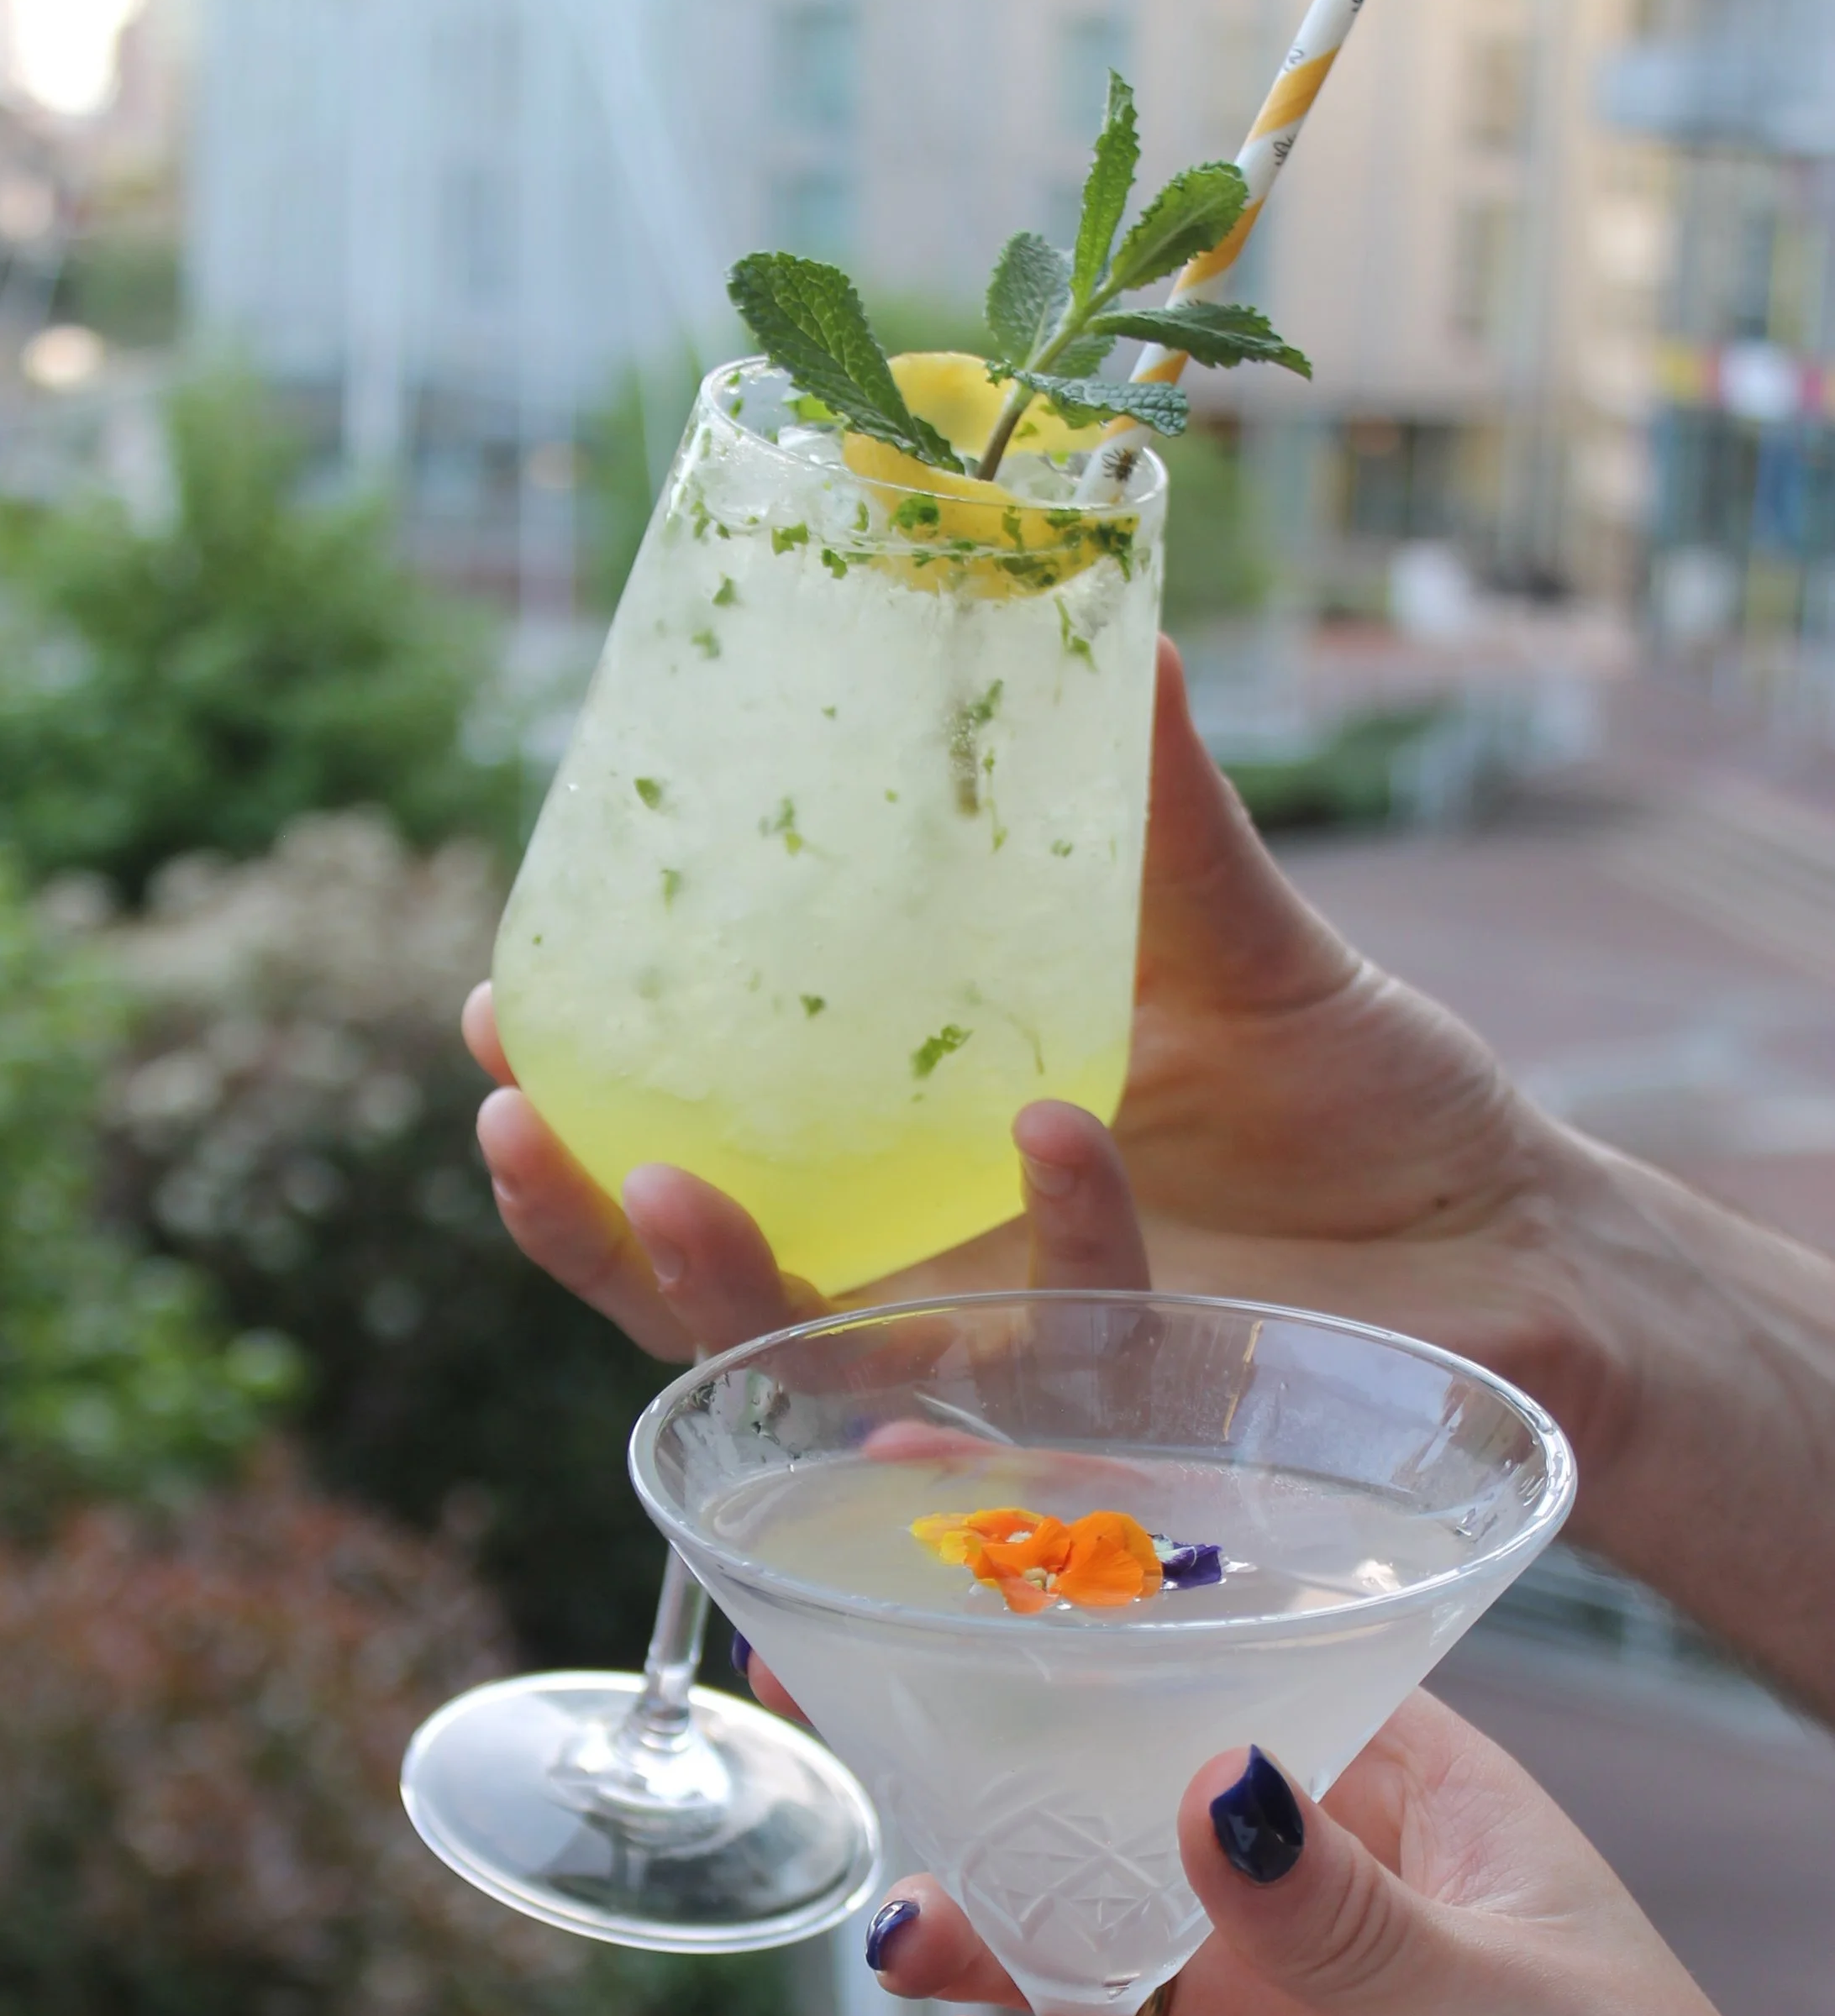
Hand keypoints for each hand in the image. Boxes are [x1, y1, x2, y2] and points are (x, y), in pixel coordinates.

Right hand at [469, 639, 1834, 1709]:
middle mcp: (940, 1277)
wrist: (1513, 1239)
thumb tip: (1102, 609)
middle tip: (514, 1121)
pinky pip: (1050, 1341)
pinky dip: (1048, 1239)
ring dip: (721, 1294)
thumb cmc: (1363, 1100)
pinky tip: (1055, 1129)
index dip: (586, 1101)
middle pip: (699, 1290)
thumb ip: (1148, 806)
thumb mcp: (1232, 933)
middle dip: (585, 1225)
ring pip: (815, 1371)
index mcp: (917, 1167)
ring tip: (668, 1183)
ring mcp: (1021, 1358)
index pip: (708, 1151)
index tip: (503, 999)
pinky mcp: (1127, 1407)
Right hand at [872, 1694, 1834, 2015]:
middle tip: (865, 1743)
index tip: (974, 1594)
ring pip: (1079, 1960)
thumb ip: (1350, 1918)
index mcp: (1420, 1813)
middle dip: (999, 1788)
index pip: (1250, 1680)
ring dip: (984, 1944)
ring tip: (914, 1947)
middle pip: (1126, 1816)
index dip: (1112, 1638)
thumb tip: (1219, 1785)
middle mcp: (1326, 1908)